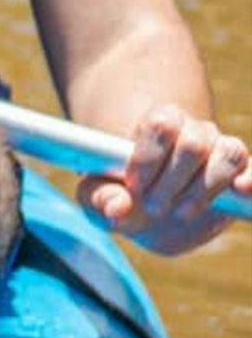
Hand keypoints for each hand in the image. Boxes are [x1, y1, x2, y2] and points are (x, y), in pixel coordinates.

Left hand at [76, 102, 249, 254]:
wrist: (151, 213)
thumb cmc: (123, 196)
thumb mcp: (99, 195)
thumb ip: (100, 198)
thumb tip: (117, 209)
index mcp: (158, 123)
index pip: (161, 124)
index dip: (148, 157)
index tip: (134, 186)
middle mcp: (195, 131)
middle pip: (193, 144)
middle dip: (171, 180)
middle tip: (152, 208)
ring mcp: (222, 151)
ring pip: (228, 153)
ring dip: (204, 187)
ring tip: (181, 211)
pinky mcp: (242, 176)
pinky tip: (241, 189)